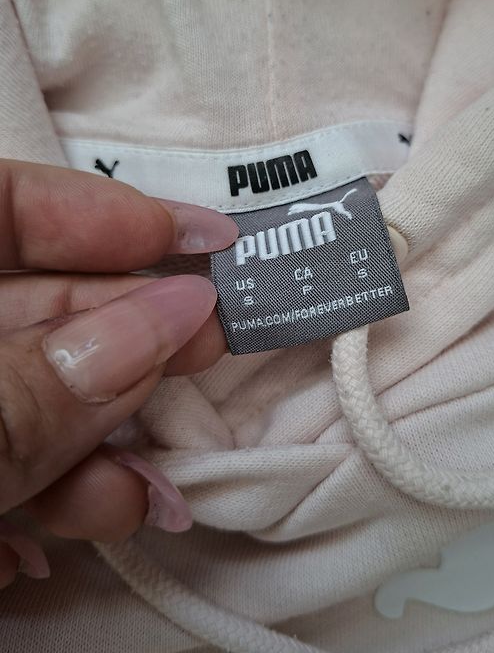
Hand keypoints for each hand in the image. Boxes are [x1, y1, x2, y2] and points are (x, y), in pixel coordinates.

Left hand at [0, 159, 237, 586]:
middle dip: (127, 335)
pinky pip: (2, 468)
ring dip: (93, 449)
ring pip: (27, 400)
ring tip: (147, 494)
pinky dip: (41, 504)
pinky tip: (61, 540)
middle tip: (213, 340)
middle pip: (35, 308)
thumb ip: (42, 385)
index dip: (99, 212)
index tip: (200, 238)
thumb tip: (175, 315)